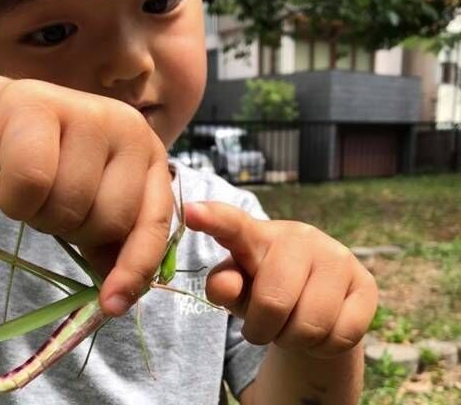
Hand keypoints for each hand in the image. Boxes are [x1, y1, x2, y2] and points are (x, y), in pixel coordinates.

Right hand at [0, 79, 173, 315]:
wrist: (4, 119)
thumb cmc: (54, 164)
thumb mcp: (92, 202)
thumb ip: (111, 241)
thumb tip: (119, 296)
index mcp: (150, 156)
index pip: (153, 222)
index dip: (135, 268)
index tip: (113, 305)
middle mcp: (130, 129)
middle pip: (107, 219)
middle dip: (74, 230)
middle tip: (56, 206)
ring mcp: (88, 113)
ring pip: (68, 205)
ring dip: (41, 215)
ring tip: (35, 189)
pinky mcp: (39, 107)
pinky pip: (30, 183)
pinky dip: (14, 199)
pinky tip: (10, 176)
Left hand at [185, 202, 377, 357]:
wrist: (317, 303)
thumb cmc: (265, 289)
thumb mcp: (238, 290)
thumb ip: (225, 287)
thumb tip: (225, 285)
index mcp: (257, 235)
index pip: (233, 225)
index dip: (213, 219)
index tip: (191, 211)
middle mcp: (300, 237)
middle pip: (273, 301)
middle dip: (262, 329)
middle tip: (263, 327)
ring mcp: (337, 257)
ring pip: (310, 325)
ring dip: (293, 339)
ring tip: (292, 325)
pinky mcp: (366, 284)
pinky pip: (340, 335)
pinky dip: (323, 347)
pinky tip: (321, 329)